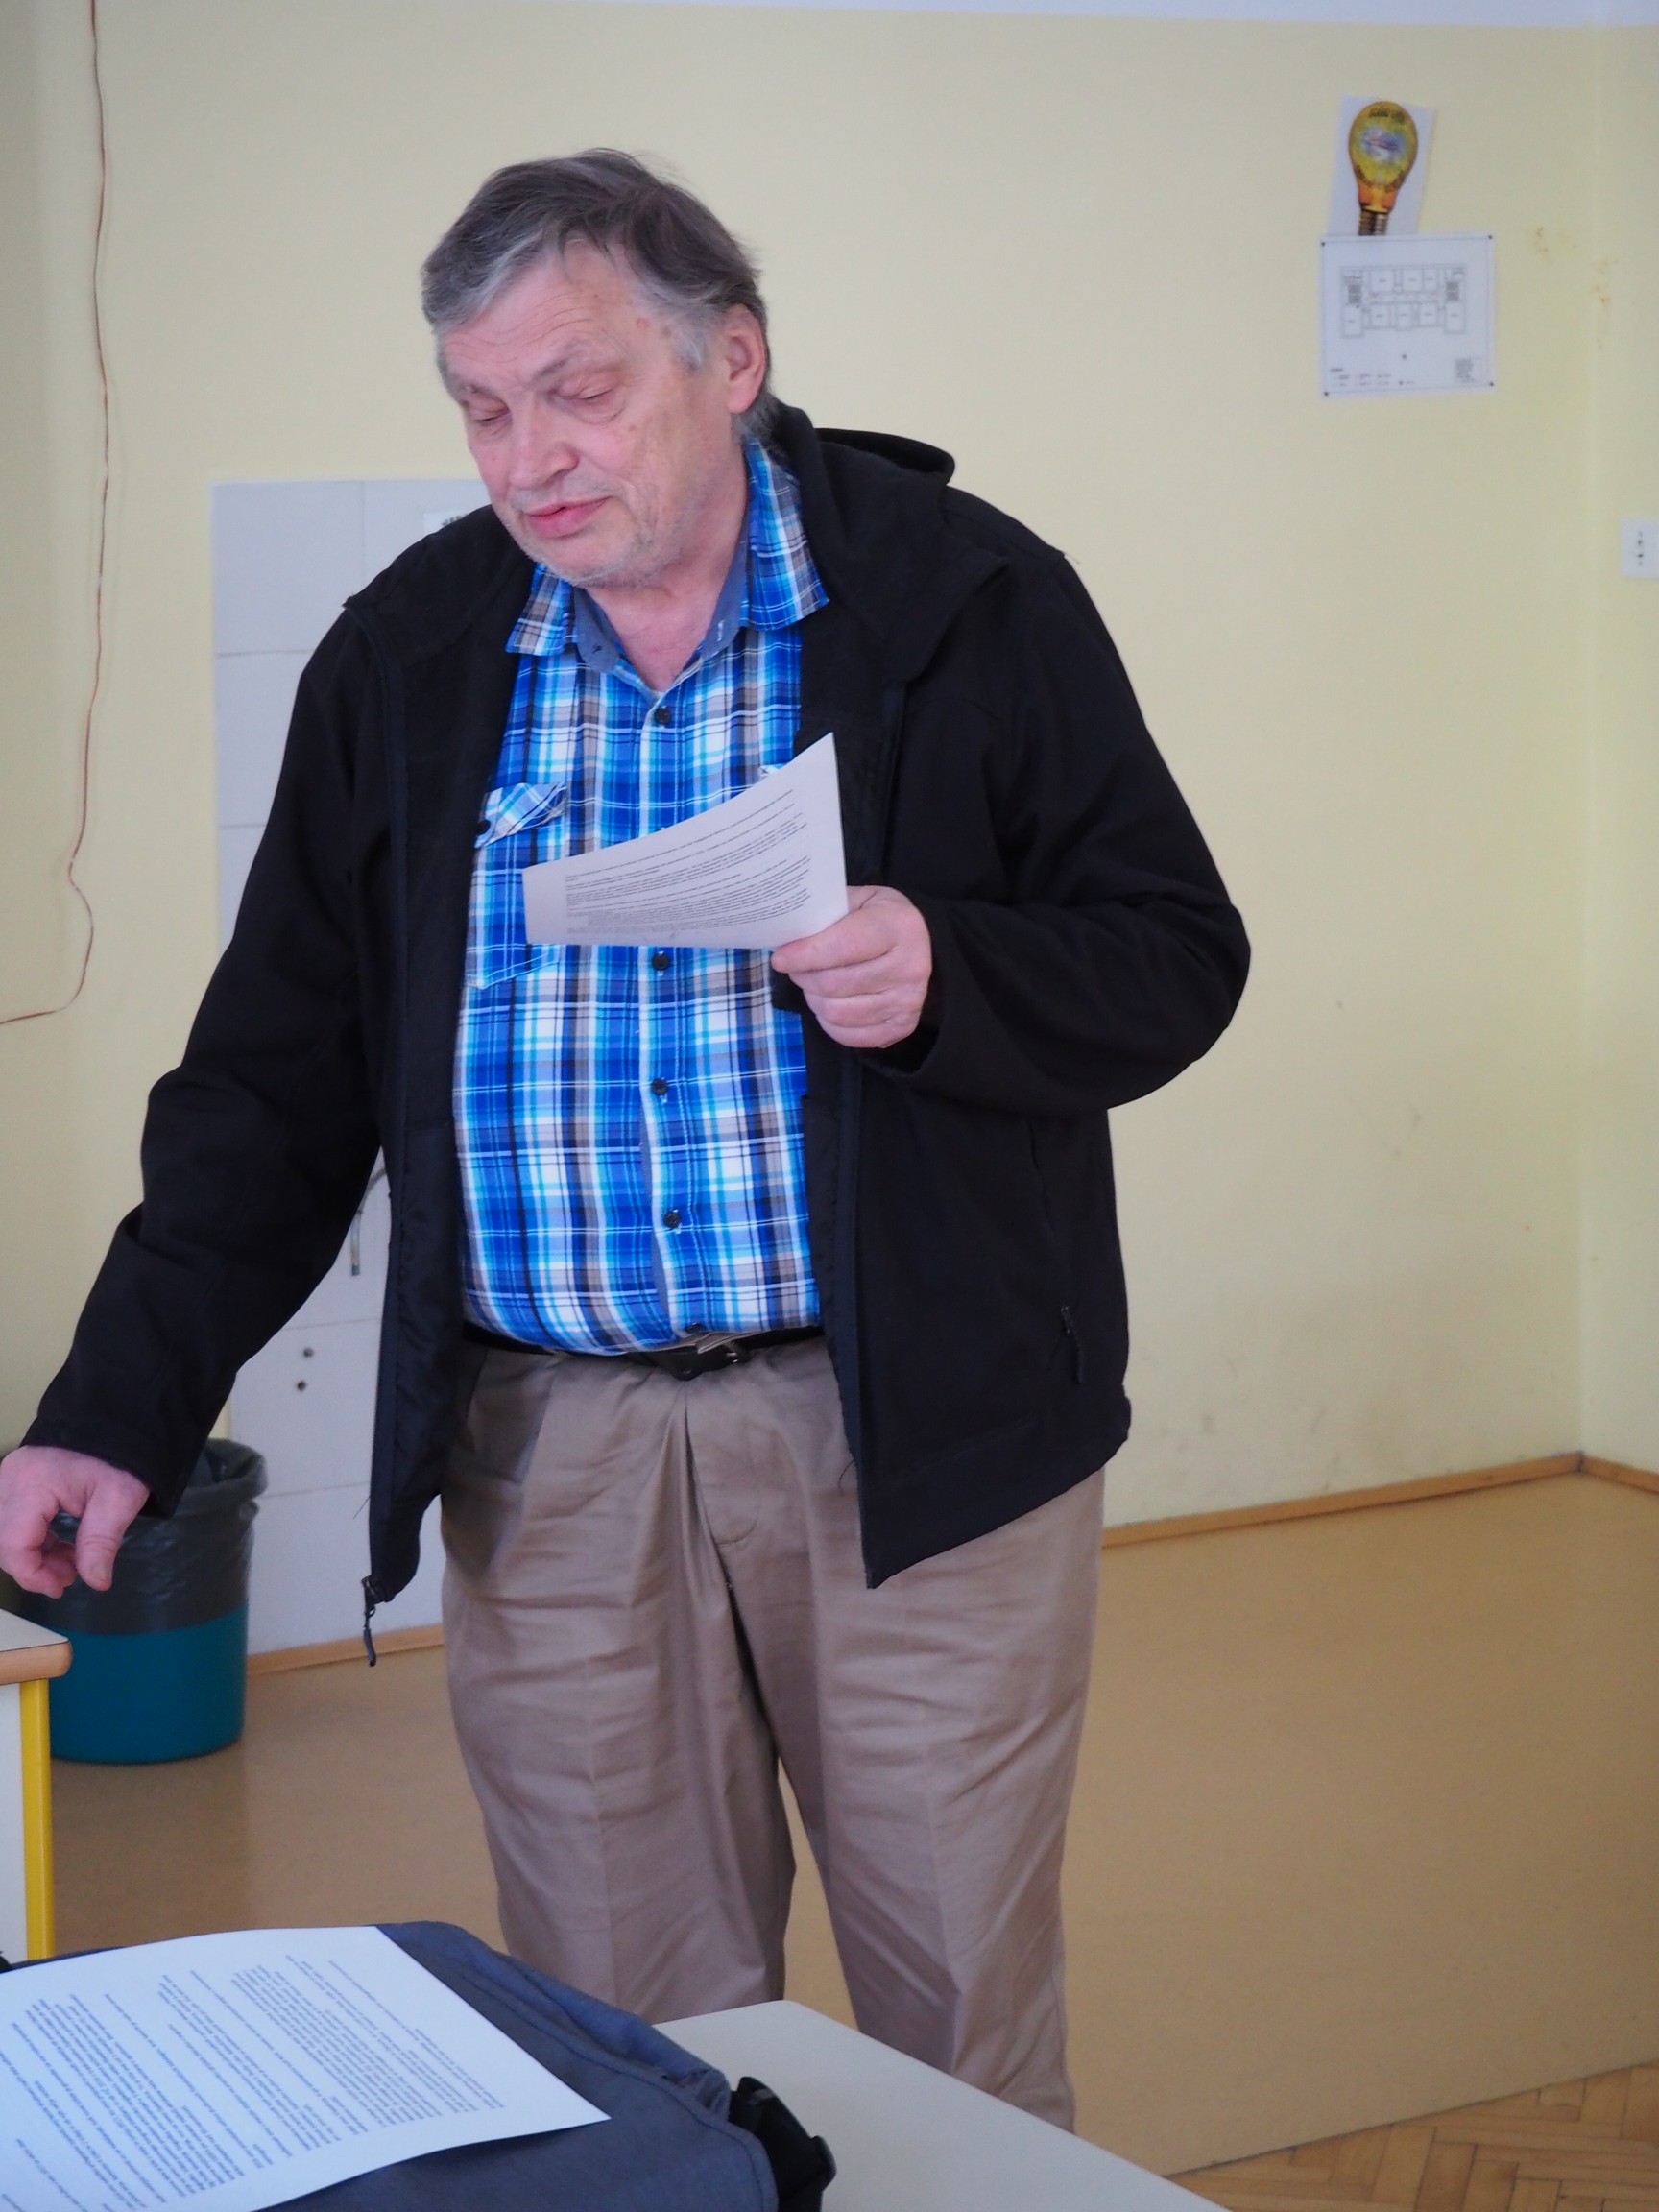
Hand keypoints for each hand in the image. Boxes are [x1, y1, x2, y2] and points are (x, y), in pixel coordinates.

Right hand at [0, 1446, 148, 1598]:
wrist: (117, 1420)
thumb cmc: (119, 1456)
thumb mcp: (118, 1500)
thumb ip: (101, 1543)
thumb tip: (96, 1583)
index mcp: (32, 1482)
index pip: (13, 1542)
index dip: (32, 1574)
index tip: (61, 1588)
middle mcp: (11, 1479)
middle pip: (4, 1540)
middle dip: (34, 1566)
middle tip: (70, 1575)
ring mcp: (10, 1477)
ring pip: (7, 1532)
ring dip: (34, 1555)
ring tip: (71, 1563)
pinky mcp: (17, 1480)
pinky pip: (14, 1519)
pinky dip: (34, 1539)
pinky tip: (62, 1548)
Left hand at [772, 886, 932, 1050]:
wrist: (921, 949)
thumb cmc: (879, 920)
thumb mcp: (860, 901)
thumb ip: (827, 914)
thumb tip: (787, 936)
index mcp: (900, 926)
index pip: (845, 945)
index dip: (806, 954)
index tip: (780, 958)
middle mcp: (911, 966)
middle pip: (835, 984)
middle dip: (804, 976)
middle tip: (796, 967)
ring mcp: (908, 1001)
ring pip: (837, 1012)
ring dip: (814, 999)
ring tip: (813, 983)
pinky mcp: (901, 1027)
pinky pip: (847, 1035)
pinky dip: (828, 1022)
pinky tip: (829, 1002)